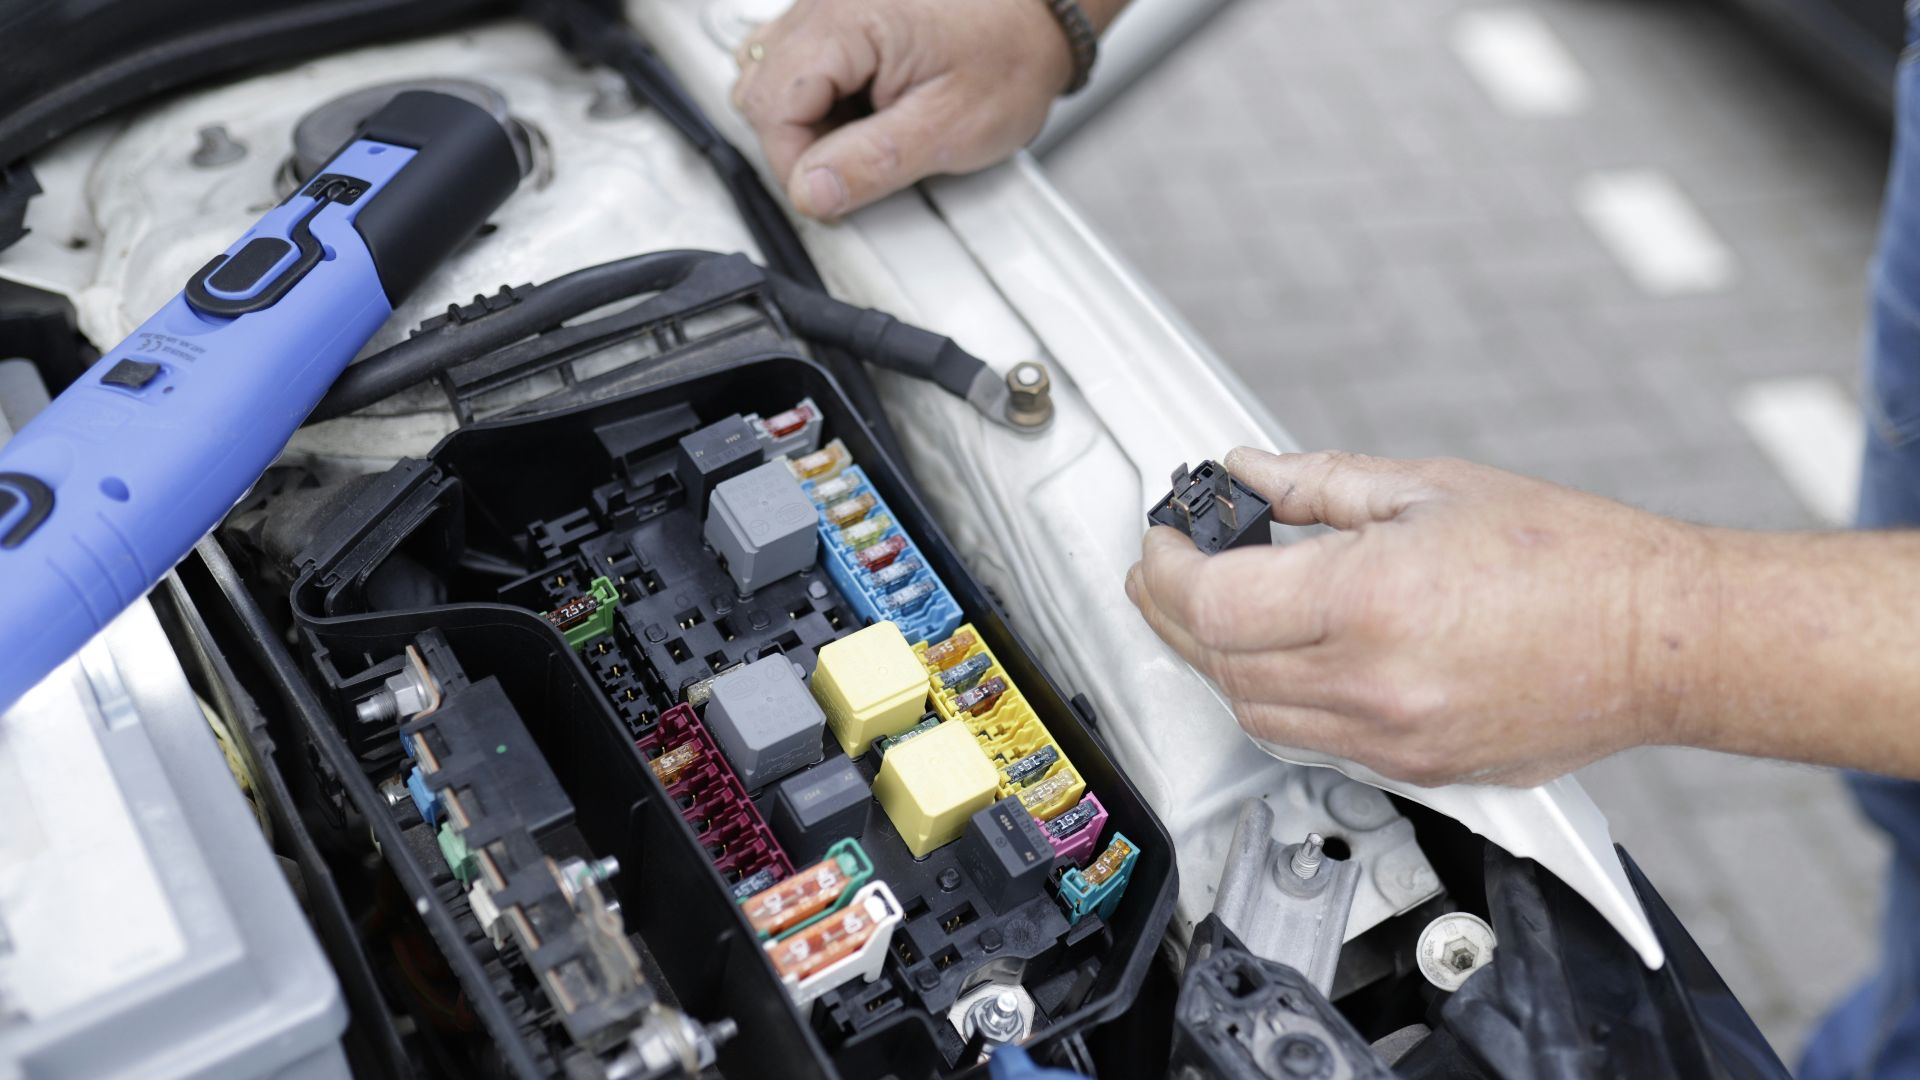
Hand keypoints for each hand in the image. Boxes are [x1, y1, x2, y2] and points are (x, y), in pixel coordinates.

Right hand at [730, 0, 1076, 218]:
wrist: (1046, 12)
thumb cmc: (1012, 53)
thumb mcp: (949, 127)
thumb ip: (872, 164)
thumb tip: (812, 192)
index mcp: (846, 23)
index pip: (772, 107)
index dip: (795, 164)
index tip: (834, 192)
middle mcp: (827, 2)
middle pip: (761, 88)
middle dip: (796, 141)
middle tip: (853, 165)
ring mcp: (831, 3)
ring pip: (772, 74)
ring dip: (805, 118)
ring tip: (862, 134)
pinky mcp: (843, 12)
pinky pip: (801, 58)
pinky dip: (820, 93)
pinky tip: (860, 109)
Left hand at [1126, 448, 1718, 786]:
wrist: (1664, 640)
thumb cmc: (1575, 560)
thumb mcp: (1431, 488)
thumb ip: (1319, 484)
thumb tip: (1250, 473)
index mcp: (1371, 601)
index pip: (1215, 602)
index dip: (1168, 568)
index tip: (1163, 540)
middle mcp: (1374, 684)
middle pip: (1221, 663)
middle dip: (1174, 612)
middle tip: (1167, 567)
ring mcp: (1393, 739)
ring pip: (1254, 715)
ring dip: (1217, 661)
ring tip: (1212, 608)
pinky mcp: (1416, 770)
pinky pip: (1309, 742)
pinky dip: (1272, 698)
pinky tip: (1276, 655)